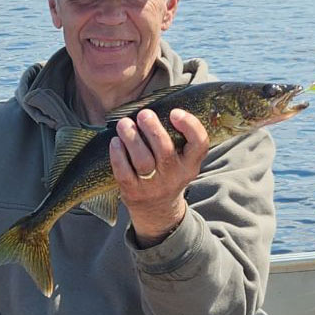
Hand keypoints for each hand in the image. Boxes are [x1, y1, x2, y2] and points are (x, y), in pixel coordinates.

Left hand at [110, 107, 208, 244]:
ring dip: (131, 139)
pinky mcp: (134, 192)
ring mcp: (154, 186)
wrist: (158, 210)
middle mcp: (175, 175)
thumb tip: (158, 104)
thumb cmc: (169, 173)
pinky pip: (124, 172)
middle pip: (165, 150)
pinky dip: (118, 156)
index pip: (199, 144)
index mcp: (190, 164)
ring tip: (124, 124)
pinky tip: (115, 142)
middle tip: (144, 114)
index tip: (175, 112)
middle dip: (153, 129)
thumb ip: (178, 137)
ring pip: (142, 161)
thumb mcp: (183, 160)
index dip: (190, 126)